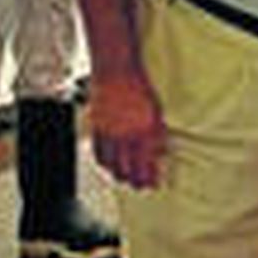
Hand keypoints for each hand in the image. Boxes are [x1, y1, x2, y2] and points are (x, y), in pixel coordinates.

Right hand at [90, 70, 167, 189]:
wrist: (115, 70)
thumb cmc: (138, 86)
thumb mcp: (156, 111)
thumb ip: (158, 134)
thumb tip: (161, 152)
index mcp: (144, 130)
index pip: (147, 164)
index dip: (150, 178)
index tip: (153, 184)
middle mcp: (126, 135)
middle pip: (129, 169)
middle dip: (135, 182)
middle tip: (140, 187)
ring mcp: (109, 133)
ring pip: (112, 165)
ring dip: (119, 176)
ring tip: (125, 180)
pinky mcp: (96, 129)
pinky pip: (99, 153)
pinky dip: (104, 164)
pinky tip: (108, 167)